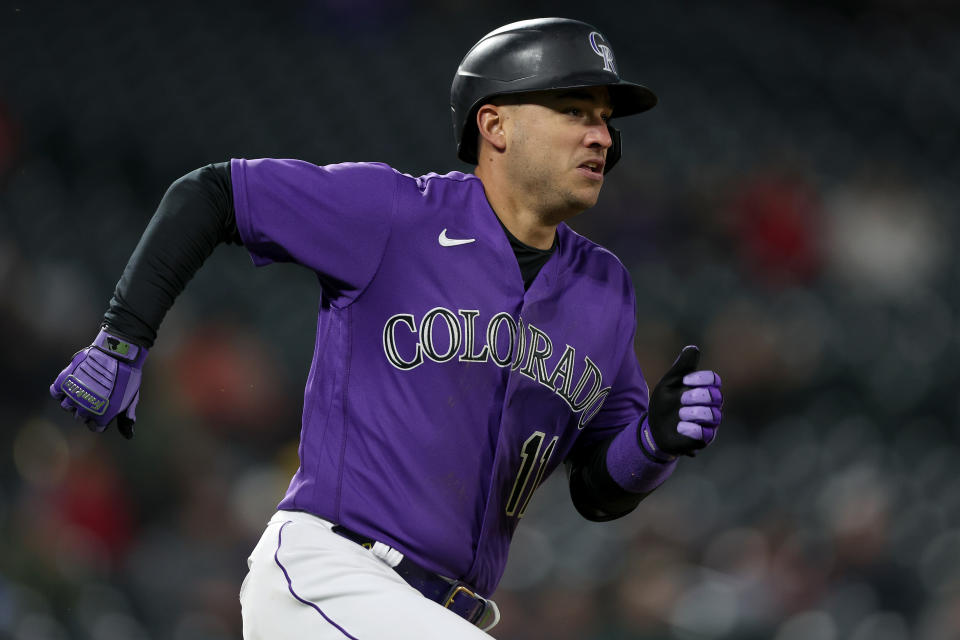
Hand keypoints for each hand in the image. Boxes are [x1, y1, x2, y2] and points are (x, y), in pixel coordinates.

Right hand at [49, 327, 147, 438]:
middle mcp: (85, 408)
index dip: (99, 419)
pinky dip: (60, 390)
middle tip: (94, 396)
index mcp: (102, 415)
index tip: (102, 410)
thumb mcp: (131, 399)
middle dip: (86, 409)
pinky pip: (55, 392)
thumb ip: (126, 418)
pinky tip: (70, 384)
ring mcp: (73, 395)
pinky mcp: (64, 381)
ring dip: (73, 401)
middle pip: (80, 417)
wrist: (118, 353)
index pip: (95, 427)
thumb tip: (129, 436)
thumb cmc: (128, 376)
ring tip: (83, 389)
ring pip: (66, 407)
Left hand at [640, 345, 721, 459]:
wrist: (653, 428)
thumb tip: (693, 348)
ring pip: (712, 415)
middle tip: (681, 400)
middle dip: (695, 396)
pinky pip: (705, 434)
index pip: (714, 379)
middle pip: (715, 396)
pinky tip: (680, 427)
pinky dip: (690, 429)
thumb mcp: (669, 383)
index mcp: (704, 389)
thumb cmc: (664, 403)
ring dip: (692, 413)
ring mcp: (710, 423)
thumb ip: (682, 367)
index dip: (700, 378)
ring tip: (679, 414)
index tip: (684, 381)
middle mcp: (712, 406)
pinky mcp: (704, 439)